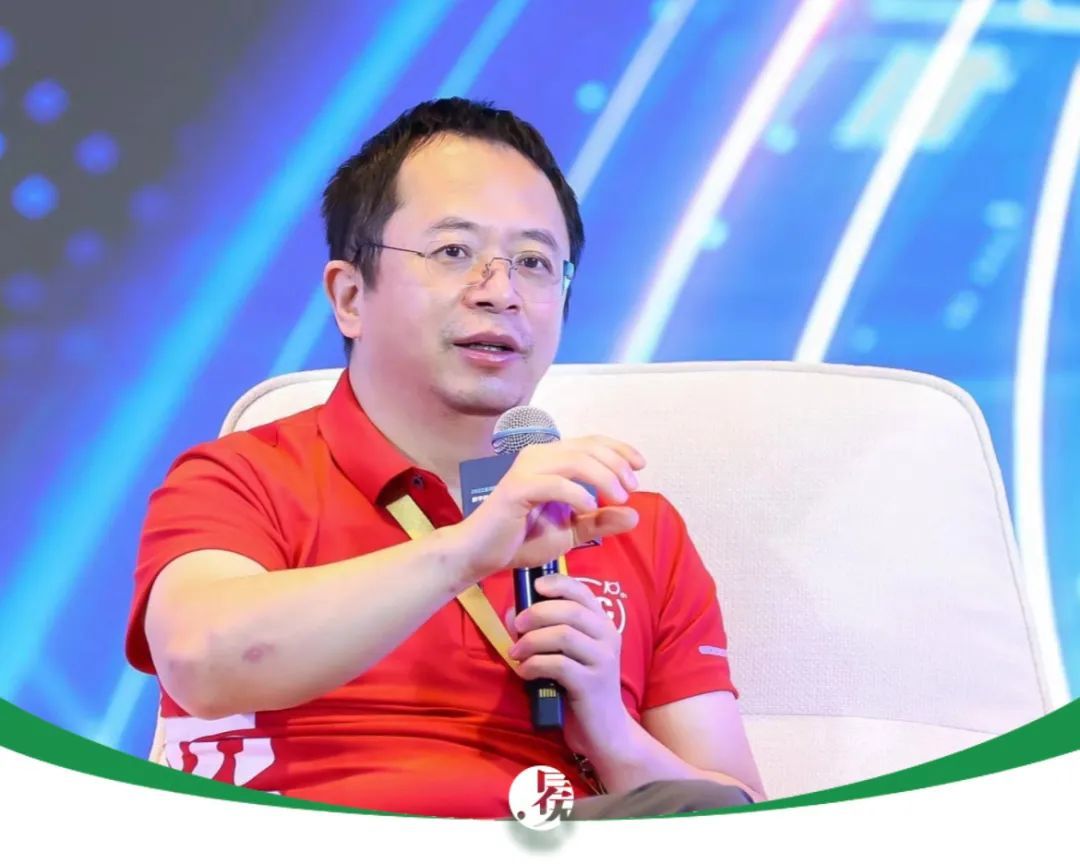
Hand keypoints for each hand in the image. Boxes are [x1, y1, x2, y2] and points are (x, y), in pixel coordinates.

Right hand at [450, 436, 644, 581]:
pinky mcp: (517, 488)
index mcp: (551, 459)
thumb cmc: (521, 539)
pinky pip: (555, 483)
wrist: (482, 554)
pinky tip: (590, 507)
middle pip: (589, 447)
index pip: (592, 442)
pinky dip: (578, 493)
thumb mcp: (570, 532)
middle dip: (617, 464)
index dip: (619, 449)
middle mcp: (539, 456)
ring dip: (603, 476)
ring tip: (618, 498)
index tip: (641, 466)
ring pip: (576, 460)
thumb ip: (600, 523)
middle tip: (631, 488)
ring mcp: (527, 469)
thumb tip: (634, 514)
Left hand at [504, 573, 631, 758]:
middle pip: (570, 611)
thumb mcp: (567, 655)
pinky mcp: (591, 684)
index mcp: (603, 624)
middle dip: (536, 614)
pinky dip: (534, 665)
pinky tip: (525, 672)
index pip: (582, 591)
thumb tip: (512, 613)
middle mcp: (608, 637)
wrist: (606, 731)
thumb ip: (546, 631)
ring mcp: (602, 661)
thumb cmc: (581, 688)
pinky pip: (558, 665)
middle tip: (516, 626)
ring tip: (516, 653)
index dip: (557, 583)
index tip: (534, 585)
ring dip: (532, 641)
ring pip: (564, 635)